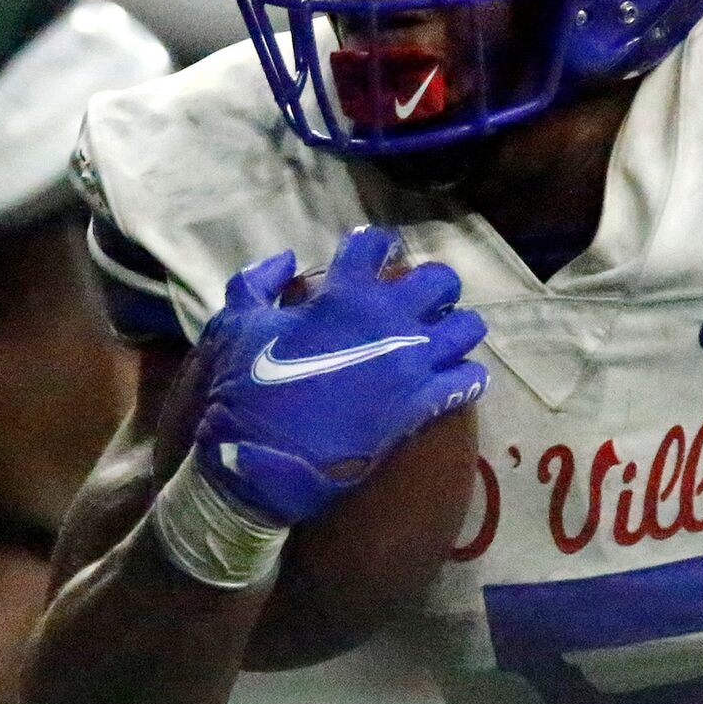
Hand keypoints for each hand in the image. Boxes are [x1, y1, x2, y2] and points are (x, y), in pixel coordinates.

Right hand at [191, 225, 486, 524]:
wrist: (263, 458)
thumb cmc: (246, 388)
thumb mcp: (233, 324)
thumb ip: (257, 281)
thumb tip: (285, 259)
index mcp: (345, 293)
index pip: (376, 245)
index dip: (375, 247)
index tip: (373, 258)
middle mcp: (389, 319)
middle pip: (441, 280)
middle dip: (433, 287)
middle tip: (417, 304)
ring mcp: (412, 361)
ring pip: (467, 327)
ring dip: (455, 330)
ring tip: (438, 342)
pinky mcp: (423, 403)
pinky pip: (469, 379)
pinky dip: (464, 378)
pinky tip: (448, 382)